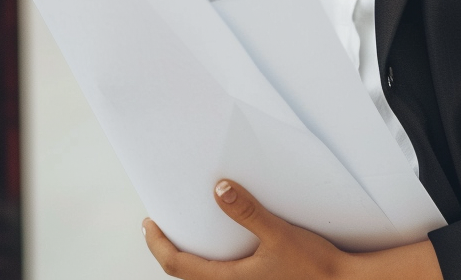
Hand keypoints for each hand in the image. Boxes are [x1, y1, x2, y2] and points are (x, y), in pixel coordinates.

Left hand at [142, 179, 442, 279]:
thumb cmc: (312, 265)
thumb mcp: (278, 234)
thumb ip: (248, 212)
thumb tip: (219, 189)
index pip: (178, 265)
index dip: (159, 245)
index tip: (148, 224)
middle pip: (185, 274)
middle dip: (168, 250)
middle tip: (157, 227)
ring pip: (203, 277)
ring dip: (188, 257)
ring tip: (185, 232)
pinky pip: (221, 275)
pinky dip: (209, 261)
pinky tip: (222, 245)